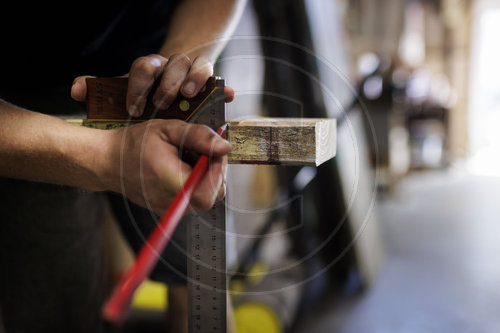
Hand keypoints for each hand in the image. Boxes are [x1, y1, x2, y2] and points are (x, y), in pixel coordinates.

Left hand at [71, 53, 234, 116]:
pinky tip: (227, 96)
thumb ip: (102, 91)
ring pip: (195, 65)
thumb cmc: (149, 92)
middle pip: (171, 63)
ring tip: (188, 96)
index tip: (134, 108)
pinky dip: (221, 87)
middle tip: (160, 104)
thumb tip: (75, 90)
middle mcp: (172, 65)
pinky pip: (217, 77)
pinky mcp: (209, 78)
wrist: (174, 81)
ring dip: (193, 79)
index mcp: (151, 68)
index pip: (144, 67)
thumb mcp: (126, 91)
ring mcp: (192, 69)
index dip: (138, 86)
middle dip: (166, 84)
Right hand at [100, 119, 230, 214]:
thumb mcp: (168, 130)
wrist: (108, 161)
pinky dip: (194, 182)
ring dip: (204, 176)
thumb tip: (225, 147)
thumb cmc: (134, 144)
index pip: (212, 189)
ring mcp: (169, 210)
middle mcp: (171, 203)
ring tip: (187, 158)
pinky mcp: (169, 210)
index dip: (219, 170)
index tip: (214, 150)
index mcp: (171, 183)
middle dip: (214, 171)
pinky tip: (181, 167)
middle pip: (212, 195)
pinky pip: (192, 199)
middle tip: (201, 152)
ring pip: (204, 197)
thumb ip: (199, 136)